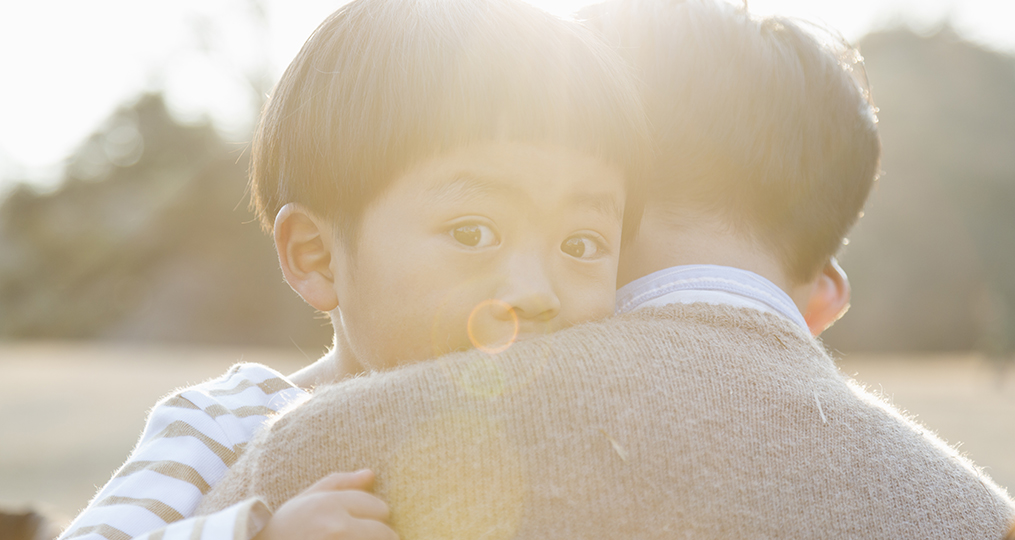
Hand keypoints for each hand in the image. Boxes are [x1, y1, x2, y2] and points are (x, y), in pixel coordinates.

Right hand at [253, 470, 397, 539]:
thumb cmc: (285, 527)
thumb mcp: (307, 499)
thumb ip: (341, 483)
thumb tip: (371, 473)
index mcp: (330, 505)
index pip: (380, 508)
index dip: (374, 516)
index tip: (362, 523)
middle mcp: (337, 528)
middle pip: (387, 533)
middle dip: (378, 535)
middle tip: (359, 535)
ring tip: (354, 538)